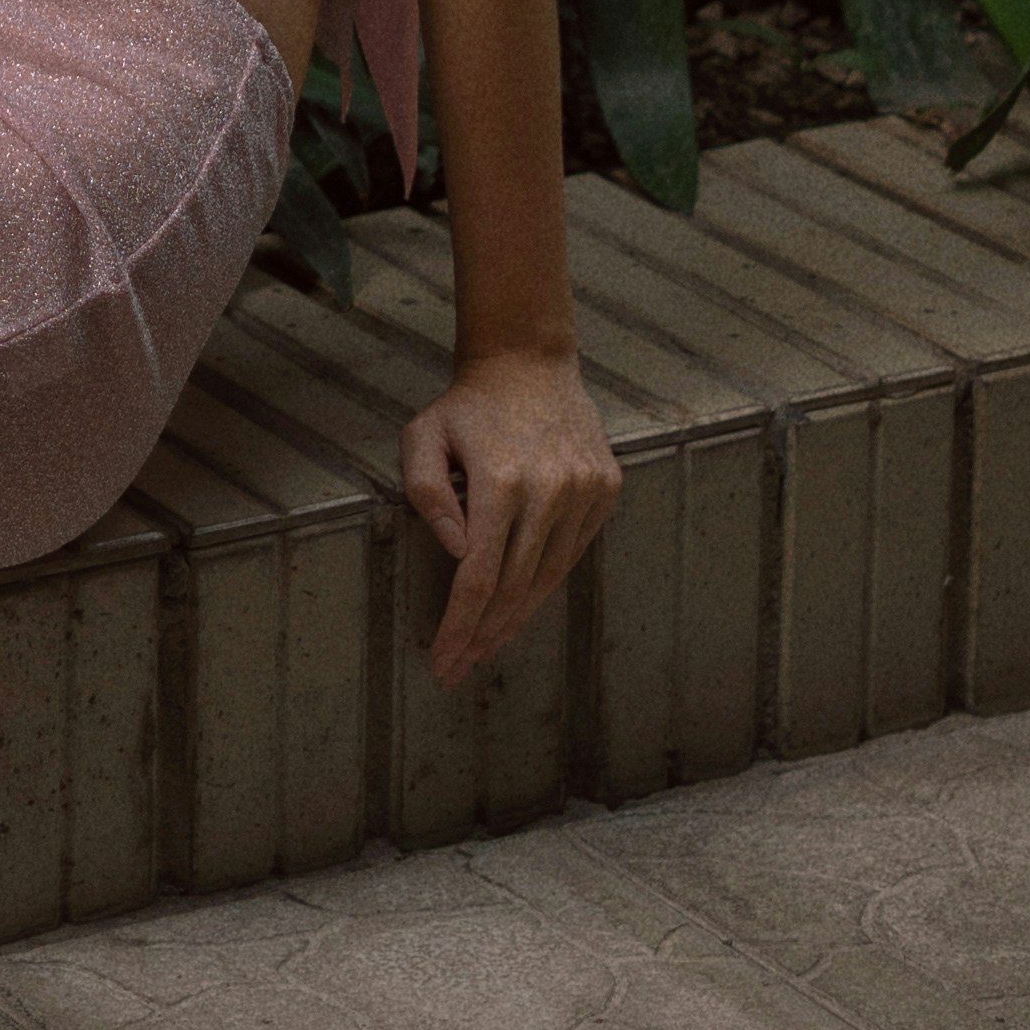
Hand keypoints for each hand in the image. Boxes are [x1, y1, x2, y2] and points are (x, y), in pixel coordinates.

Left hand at [400, 351, 618, 687]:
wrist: (529, 361)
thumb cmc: (467, 406)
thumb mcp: (423, 437)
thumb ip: (427, 495)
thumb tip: (455, 551)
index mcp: (501, 482)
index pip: (478, 577)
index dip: (460, 626)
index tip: (443, 662)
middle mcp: (550, 491)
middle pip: (513, 587)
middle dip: (483, 635)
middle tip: (458, 668)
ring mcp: (585, 491)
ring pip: (548, 576)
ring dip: (516, 618)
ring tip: (486, 647)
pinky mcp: (606, 489)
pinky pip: (571, 552)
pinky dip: (545, 581)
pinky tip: (521, 602)